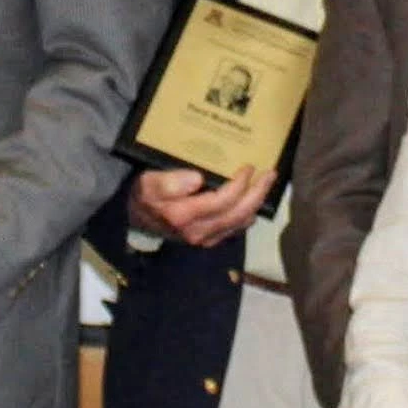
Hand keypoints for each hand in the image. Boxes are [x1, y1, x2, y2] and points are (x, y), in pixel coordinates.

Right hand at [127, 165, 272, 249]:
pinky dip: (248, 215)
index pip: (222, 200)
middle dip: (257, 193)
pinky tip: (254, 204)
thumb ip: (170, 182)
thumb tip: (197, 179)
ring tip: (267, 184)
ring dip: (256, 204)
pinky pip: (234, 230)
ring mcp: (205, 239)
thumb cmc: (145, 196)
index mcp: (184, 215)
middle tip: (270, 174)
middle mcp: (198, 231)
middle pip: (237, 214)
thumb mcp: (149, 183)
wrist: (138, 221)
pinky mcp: (208, 241)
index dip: (239, 184)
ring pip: (239, 224)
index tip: (248, 167)